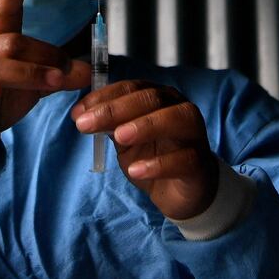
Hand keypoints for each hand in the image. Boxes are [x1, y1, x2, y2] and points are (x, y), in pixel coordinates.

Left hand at [71, 81, 218, 219]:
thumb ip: (108, 124)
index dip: (104, 97)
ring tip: (119, 137)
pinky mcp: (200, 163)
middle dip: (115, 109)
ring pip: (176, 119)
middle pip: (151, 98)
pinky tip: (136, 171)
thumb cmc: (153, 156)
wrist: (181, 191)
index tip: (78, 112)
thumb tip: (79, 114)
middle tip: (86, 124)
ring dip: (145, 125)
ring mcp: (194, 134)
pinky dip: (159, 165)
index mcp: (158, 98)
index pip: (131, 87)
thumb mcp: (125, 139)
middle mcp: (179, 108)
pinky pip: (184, 159)